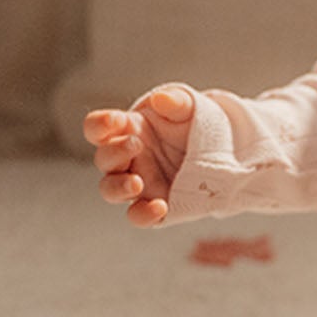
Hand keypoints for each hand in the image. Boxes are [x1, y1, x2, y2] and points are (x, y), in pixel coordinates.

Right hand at [82, 86, 195, 226]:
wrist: (219, 151)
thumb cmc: (193, 123)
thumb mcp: (189, 107)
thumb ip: (177, 101)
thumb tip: (161, 100)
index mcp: (128, 129)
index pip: (97, 128)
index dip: (99, 125)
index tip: (114, 120)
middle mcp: (127, 158)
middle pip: (103, 159)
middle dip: (114, 152)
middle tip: (135, 144)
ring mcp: (139, 183)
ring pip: (111, 190)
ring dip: (118, 187)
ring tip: (136, 183)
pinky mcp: (154, 204)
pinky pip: (139, 215)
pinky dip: (144, 214)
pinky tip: (160, 207)